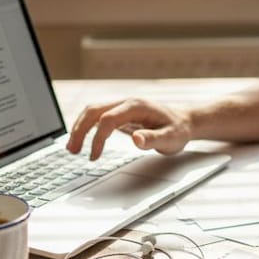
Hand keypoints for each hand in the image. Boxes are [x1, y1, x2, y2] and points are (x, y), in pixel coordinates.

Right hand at [65, 98, 193, 158]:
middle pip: (94, 110)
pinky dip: (87, 127)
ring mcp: (123, 107)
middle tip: (72, 150)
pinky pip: (98, 116)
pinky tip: (83, 140)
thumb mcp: (171, 138)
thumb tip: (136, 139)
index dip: (98, 138)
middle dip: (80, 129)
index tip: (94, 156)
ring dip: (80, 127)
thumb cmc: (179, 130)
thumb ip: (153, 139)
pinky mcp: (121, 113)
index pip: (108, 119)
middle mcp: (127, 102)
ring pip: (93, 111)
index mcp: (137, 106)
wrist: (185, 121)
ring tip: (72, 148)